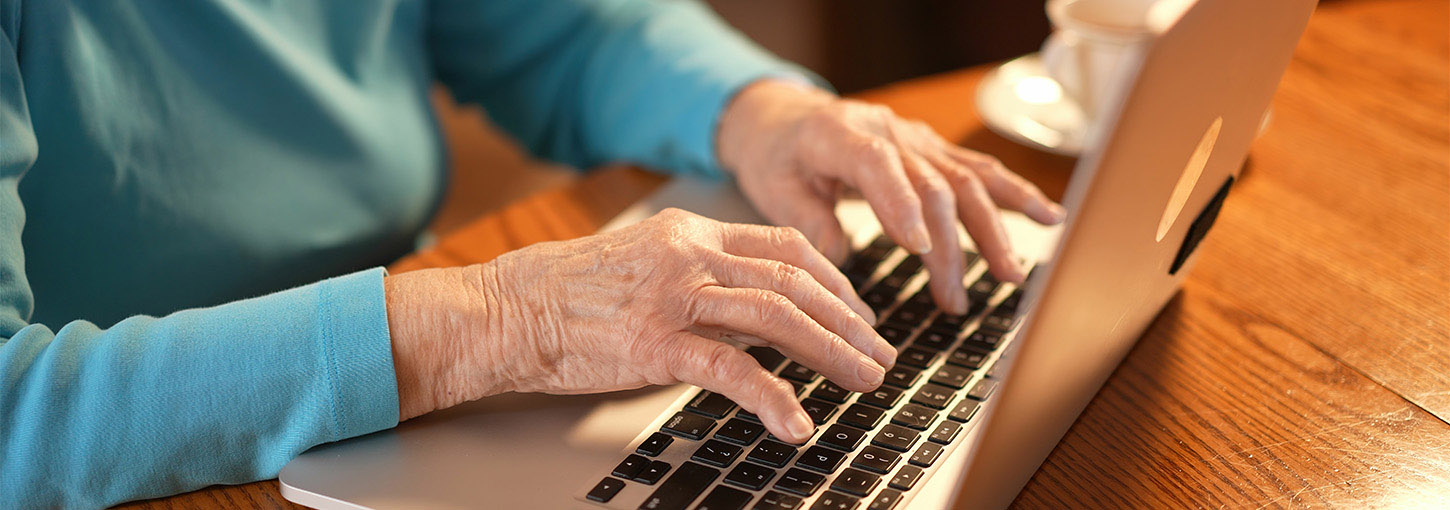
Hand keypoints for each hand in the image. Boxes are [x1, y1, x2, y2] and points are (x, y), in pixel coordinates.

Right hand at [384, 209, 893, 442]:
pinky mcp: (655, 343)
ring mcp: (674, 296)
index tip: (859, 310)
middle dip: (848, 320)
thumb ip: (700, 281)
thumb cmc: (568, 294)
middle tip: (879, 351)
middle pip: (794, 280)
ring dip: (832, 351)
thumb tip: (754, 316)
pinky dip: (773, 396)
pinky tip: (795, 421)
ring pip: (778, 316)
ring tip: (864, 380)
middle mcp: (689, 254)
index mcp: (690, 231)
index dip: (834, 280)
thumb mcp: (644, 266)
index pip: (784, 247)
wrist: (507, 310)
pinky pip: (731, 370)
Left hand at [717, 79, 1065, 314]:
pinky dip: (1014, 194)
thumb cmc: (778, 156)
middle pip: (931, 184)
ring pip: (965, 179)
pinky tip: (1048, 216)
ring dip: (992, 230)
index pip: (878, 165)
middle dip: (949, 246)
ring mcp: (916, 138)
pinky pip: (978, 170)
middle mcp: (888, 131)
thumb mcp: (772, 188)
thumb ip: (806, 220)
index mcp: (839, 134)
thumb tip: (841, 258)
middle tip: (953, 301)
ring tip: (1009, 275)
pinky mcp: (934, 149)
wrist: (788, 118)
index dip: (900, 204)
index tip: (917, 249)